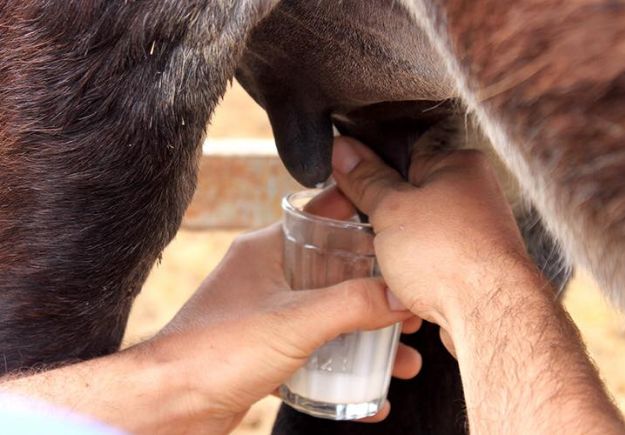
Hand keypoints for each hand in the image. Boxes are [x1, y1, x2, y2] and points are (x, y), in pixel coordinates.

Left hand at [144, 217, 421, 433]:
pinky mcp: (266, 347)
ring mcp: (267, 311)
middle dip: (375, 292)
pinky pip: (314, 348)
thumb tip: (399, 296)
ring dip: (364, 334)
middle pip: (335, 271)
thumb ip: (350, 305)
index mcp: (268, 249)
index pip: (323, 217)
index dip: (363, 222)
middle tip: (408, 308)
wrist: (169, 404)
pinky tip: (369, 390)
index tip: (399, 233)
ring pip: (328, 314)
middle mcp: (268, 275)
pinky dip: (342, 364)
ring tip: (400, 357)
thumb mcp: (294, 322)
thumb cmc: (214, 353)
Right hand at [330, 136, 531, 332]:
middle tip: (366, 231)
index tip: (350, 189)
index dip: (371, 174)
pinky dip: (414, 270)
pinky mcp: (472, 267)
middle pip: (410, 197)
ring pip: (418, 233)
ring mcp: (476, 233)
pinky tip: (404, 282)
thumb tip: (346, 152)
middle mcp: (474, 195)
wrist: (487, 316)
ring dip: (397, 247)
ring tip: (388, 261)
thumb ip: (366, 180)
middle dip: (384, 217)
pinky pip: (431, 261)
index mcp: (459, 165)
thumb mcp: (390, 209)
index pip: (403, 156)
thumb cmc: (450, 256)